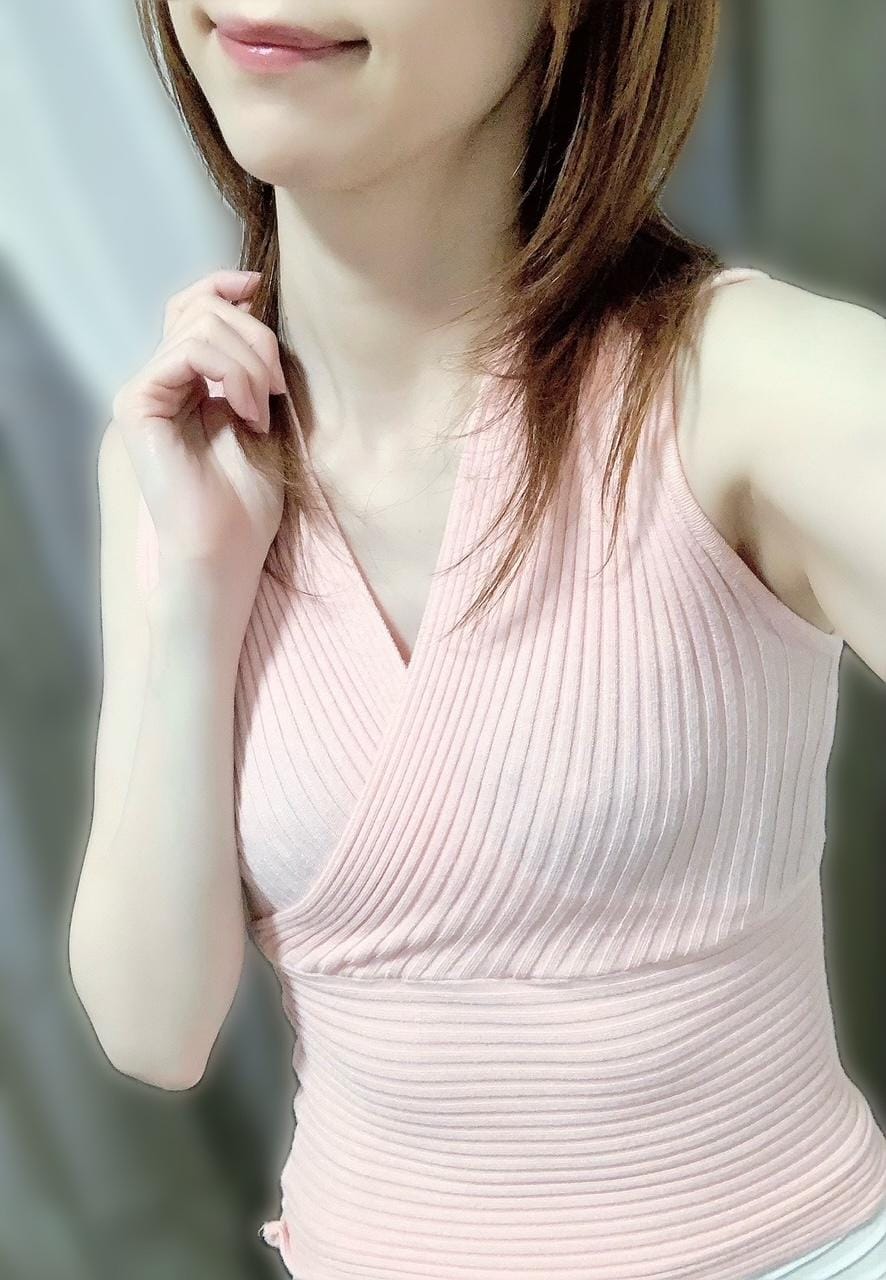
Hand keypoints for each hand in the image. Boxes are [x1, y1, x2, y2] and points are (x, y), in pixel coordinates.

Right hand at [111, 268, 286, 585]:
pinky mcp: (137, 402)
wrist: (228, 547)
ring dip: (249, 362)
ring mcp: (145, 389)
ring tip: (262, 411)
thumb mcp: (262, 413)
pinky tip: (248, 413)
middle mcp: (160, 379)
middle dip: (256, 337)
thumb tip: (252, 302)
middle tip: (277, 389)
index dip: (225, 286)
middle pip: (202, 307)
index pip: (193, 305)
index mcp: (187, 379)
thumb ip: (250, 363)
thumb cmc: (249, 497)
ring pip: (200, 325)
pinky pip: (188, 352)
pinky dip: (232, 374)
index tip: (261, 290)